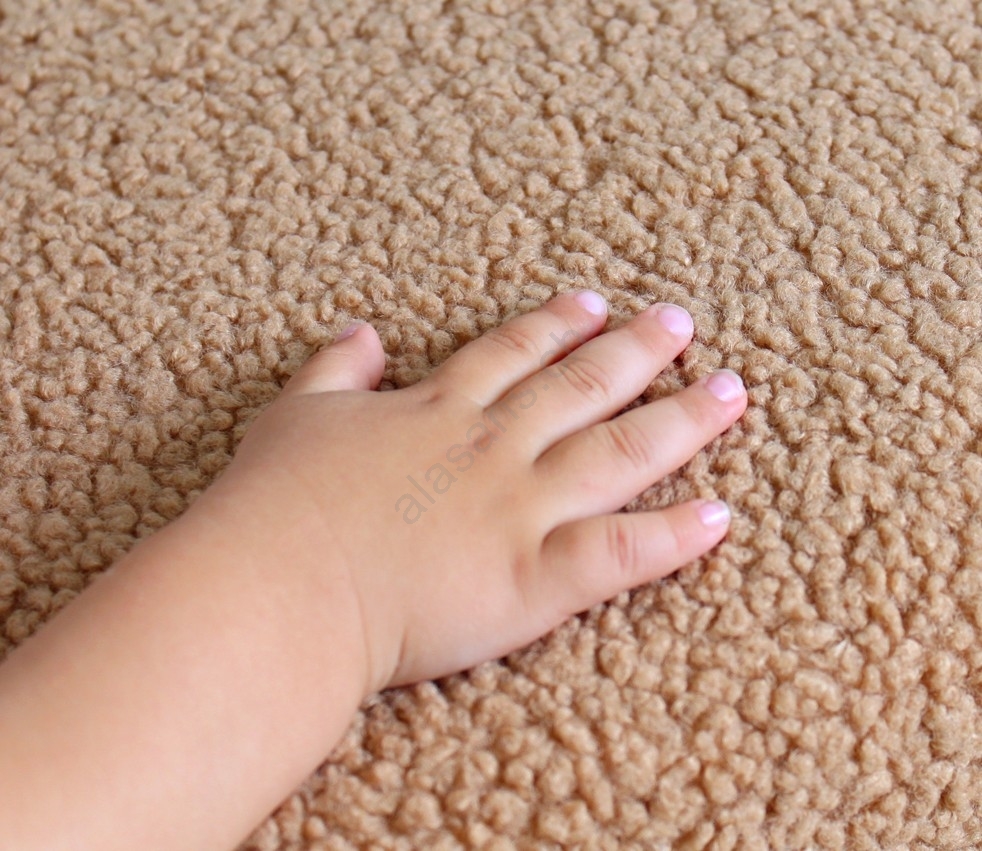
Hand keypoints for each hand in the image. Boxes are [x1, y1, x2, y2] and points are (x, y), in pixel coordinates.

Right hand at [196, 291, 747, 696]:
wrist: (282, 583)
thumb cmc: (277, 503)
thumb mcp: (294, 415)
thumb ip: (333, 370)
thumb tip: (361, 331)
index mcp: (439, 411)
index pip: (513, 354)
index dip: (558, 325)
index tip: (596, 304)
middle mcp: (493, 448)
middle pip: (583, 388)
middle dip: (639, 352)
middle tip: (684, 324)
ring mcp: (521, 509)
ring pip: (620, 453)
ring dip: (680, 421)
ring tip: (730, 393)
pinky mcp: (535, 577)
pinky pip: (621, 551)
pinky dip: (674, 535)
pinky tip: (720, 516)